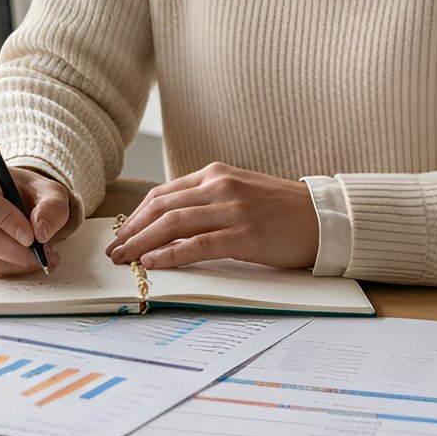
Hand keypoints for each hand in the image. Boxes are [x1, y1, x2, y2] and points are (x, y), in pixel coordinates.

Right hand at [0, 161, 72, 276]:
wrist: (18, 200)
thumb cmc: (30, 193)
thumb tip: (41, 231)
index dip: (6, 221)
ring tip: (38, 258)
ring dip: (14, 263)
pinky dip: (7, 268)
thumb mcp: (50, 192)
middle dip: (15, 251)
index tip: (31, 236)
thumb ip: (52, 208)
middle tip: (41, 255)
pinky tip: (23, 260)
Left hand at [107, 163, 319, 272]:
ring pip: (173, 224)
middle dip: (131, 229)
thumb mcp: (239, 192)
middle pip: (161, 207)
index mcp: (215, 174)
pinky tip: (153, 261)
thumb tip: (171, 221)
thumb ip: (208, 200)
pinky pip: (197, 244)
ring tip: (124, 259)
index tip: (121, 232)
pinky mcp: (243, 234)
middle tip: (113, 250)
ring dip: (142, 242)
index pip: (163, 193)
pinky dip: (170, 253)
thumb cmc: (281, 210)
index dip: (137, 214)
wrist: (323, 217)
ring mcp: (231, 209)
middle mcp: (218, 186)